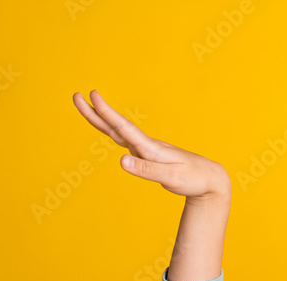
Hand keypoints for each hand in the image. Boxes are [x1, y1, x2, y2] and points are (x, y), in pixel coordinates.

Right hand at [72, 90, 230, 199]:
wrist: (210, 179)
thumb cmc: (193, 179)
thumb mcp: (170, 177)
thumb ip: (145, 170)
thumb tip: (120, 161)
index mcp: (150, 148)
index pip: (124, 128)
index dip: (107, 113)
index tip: (93, 96)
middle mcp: (146, 145)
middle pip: (116, 127)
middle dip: (96, 113)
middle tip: (76, 97)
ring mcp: (147, 149)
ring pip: (119, 132)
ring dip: (101, 120)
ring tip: (85, 106)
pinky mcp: (149, 156)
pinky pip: (126, 141)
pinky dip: (113, 132)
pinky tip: (108, 129)